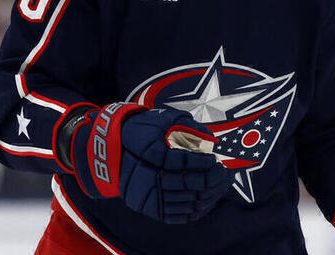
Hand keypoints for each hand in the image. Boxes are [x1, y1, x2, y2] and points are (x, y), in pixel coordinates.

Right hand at [71, 103, 228, 222]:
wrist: (110, 149)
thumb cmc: (141, 129)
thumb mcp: (162, 119)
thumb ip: (187, 126)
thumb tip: (210, 138)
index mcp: (149, 152)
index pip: (181, 162)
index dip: (201, 162)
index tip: (215, 159)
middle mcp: (147, 176)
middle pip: (186, 184)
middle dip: (210, 179)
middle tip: (224, 172)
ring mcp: (147, 195)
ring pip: (184, 201)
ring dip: (207, 194)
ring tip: (220, 184)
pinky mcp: (148, 207)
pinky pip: (177, 215)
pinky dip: (196, 209)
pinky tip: (207, 198)